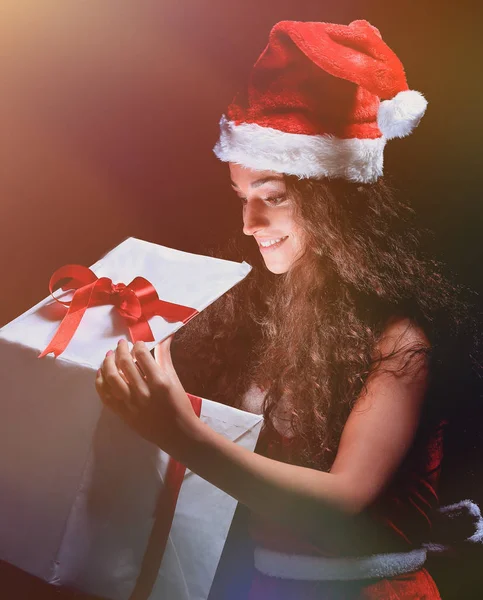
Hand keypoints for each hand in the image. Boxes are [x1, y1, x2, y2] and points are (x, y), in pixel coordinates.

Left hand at [95, 337, 199, 457]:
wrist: (176, 433)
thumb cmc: (179, 405)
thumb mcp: (174, 379)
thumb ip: (165, 357)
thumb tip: (164, 338)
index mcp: (159, 382)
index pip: (142, 356)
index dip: (138, 346)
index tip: (138, 343)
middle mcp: (143, 392)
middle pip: (125, 363)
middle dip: (121, 349)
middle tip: (121, 344)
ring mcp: (130, 404)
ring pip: (111, 377)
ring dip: (107, 362)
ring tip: (109, 355)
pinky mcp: (122, 413)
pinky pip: (105, 395)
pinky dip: (100, 382)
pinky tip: (101, 373)